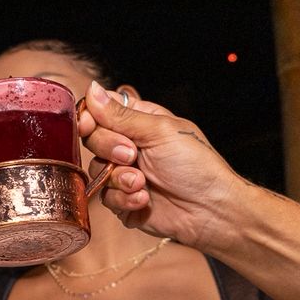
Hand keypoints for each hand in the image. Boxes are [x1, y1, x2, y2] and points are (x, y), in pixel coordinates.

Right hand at [77, 80, 242, 251]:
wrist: (210, 210)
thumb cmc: (196, 165)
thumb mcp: (159, 131)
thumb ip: (121, 115)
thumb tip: (93, 89)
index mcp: (138, 122)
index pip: (99, 111)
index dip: (89, 118)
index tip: (89, 125)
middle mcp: (128, 146)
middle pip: (92, 140)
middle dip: (109, 148)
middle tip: (133, 155)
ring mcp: (124, 174)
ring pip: (96, 171)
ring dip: (118, 178)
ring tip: (142, 183)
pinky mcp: (123, 201)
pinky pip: (106, 198)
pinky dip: (124, 199)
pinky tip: (145, 199)